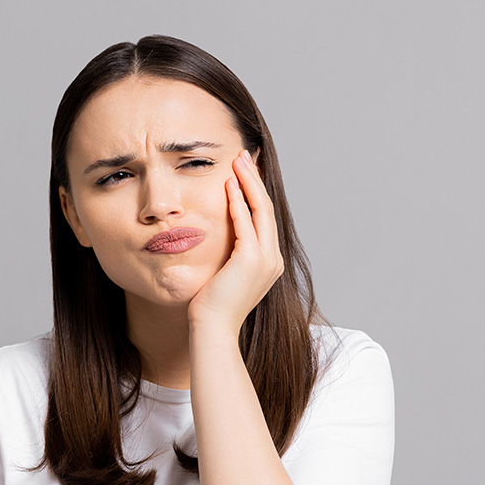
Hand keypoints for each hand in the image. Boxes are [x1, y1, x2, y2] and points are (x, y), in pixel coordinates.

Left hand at [187, 150, 283, 334]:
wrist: (213, 329)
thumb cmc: (211, 307)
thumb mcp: (223, 275)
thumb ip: (227, 254)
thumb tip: (218, 236)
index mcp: (269, 262)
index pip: (264, 218)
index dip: (255, 192)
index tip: (245, 171)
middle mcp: (272, 259)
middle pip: (267, 208)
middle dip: (255, 179)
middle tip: (244, 155)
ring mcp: (265, 260)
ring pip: (260, 210)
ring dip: (248, 182)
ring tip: (238, 161)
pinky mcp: (251, 260)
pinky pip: (246, 223)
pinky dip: (238, 201)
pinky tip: (229, 184)